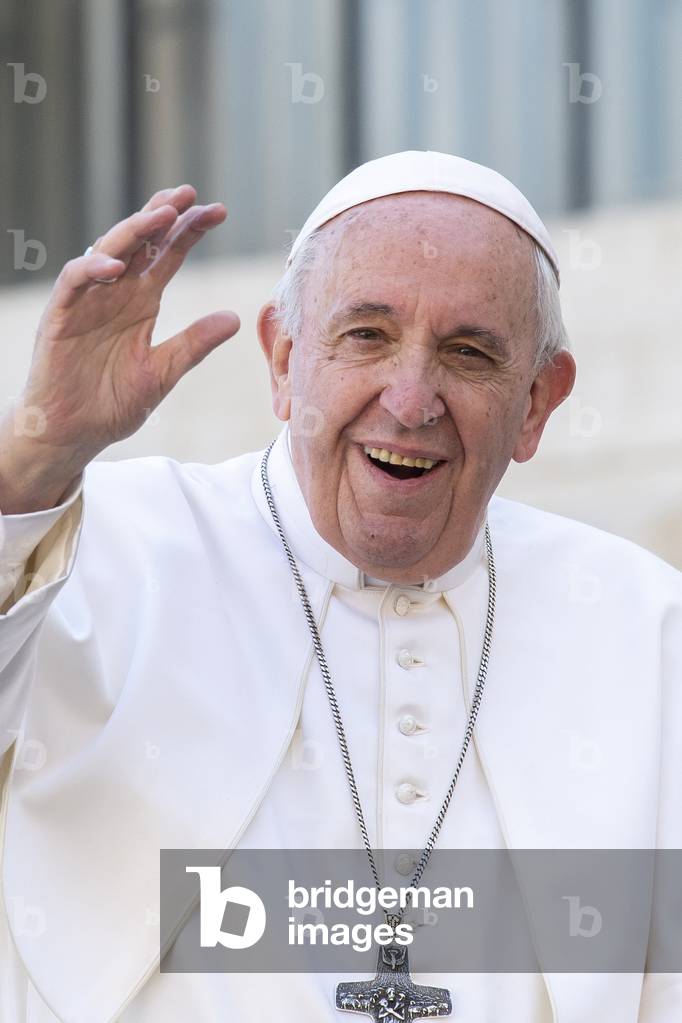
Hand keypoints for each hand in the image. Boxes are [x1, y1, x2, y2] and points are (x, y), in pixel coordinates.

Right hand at [0, 185, 239, 511]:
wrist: (73, 434)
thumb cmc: (112, 404)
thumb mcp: (163, 372)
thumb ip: (194, 344)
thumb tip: (234, 319)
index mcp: (141, 303)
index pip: (168, 256)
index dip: (190, 232)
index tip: (219, 212)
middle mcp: (115, 294)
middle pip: (140, 243)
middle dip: (164, 215)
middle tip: (190, 195)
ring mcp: (86, 302)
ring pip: (107, 251)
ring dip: (133, 231)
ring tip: (162, 215)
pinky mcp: (60, 317)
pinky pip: (73, 283)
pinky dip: (91, 269)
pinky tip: (116, 264)